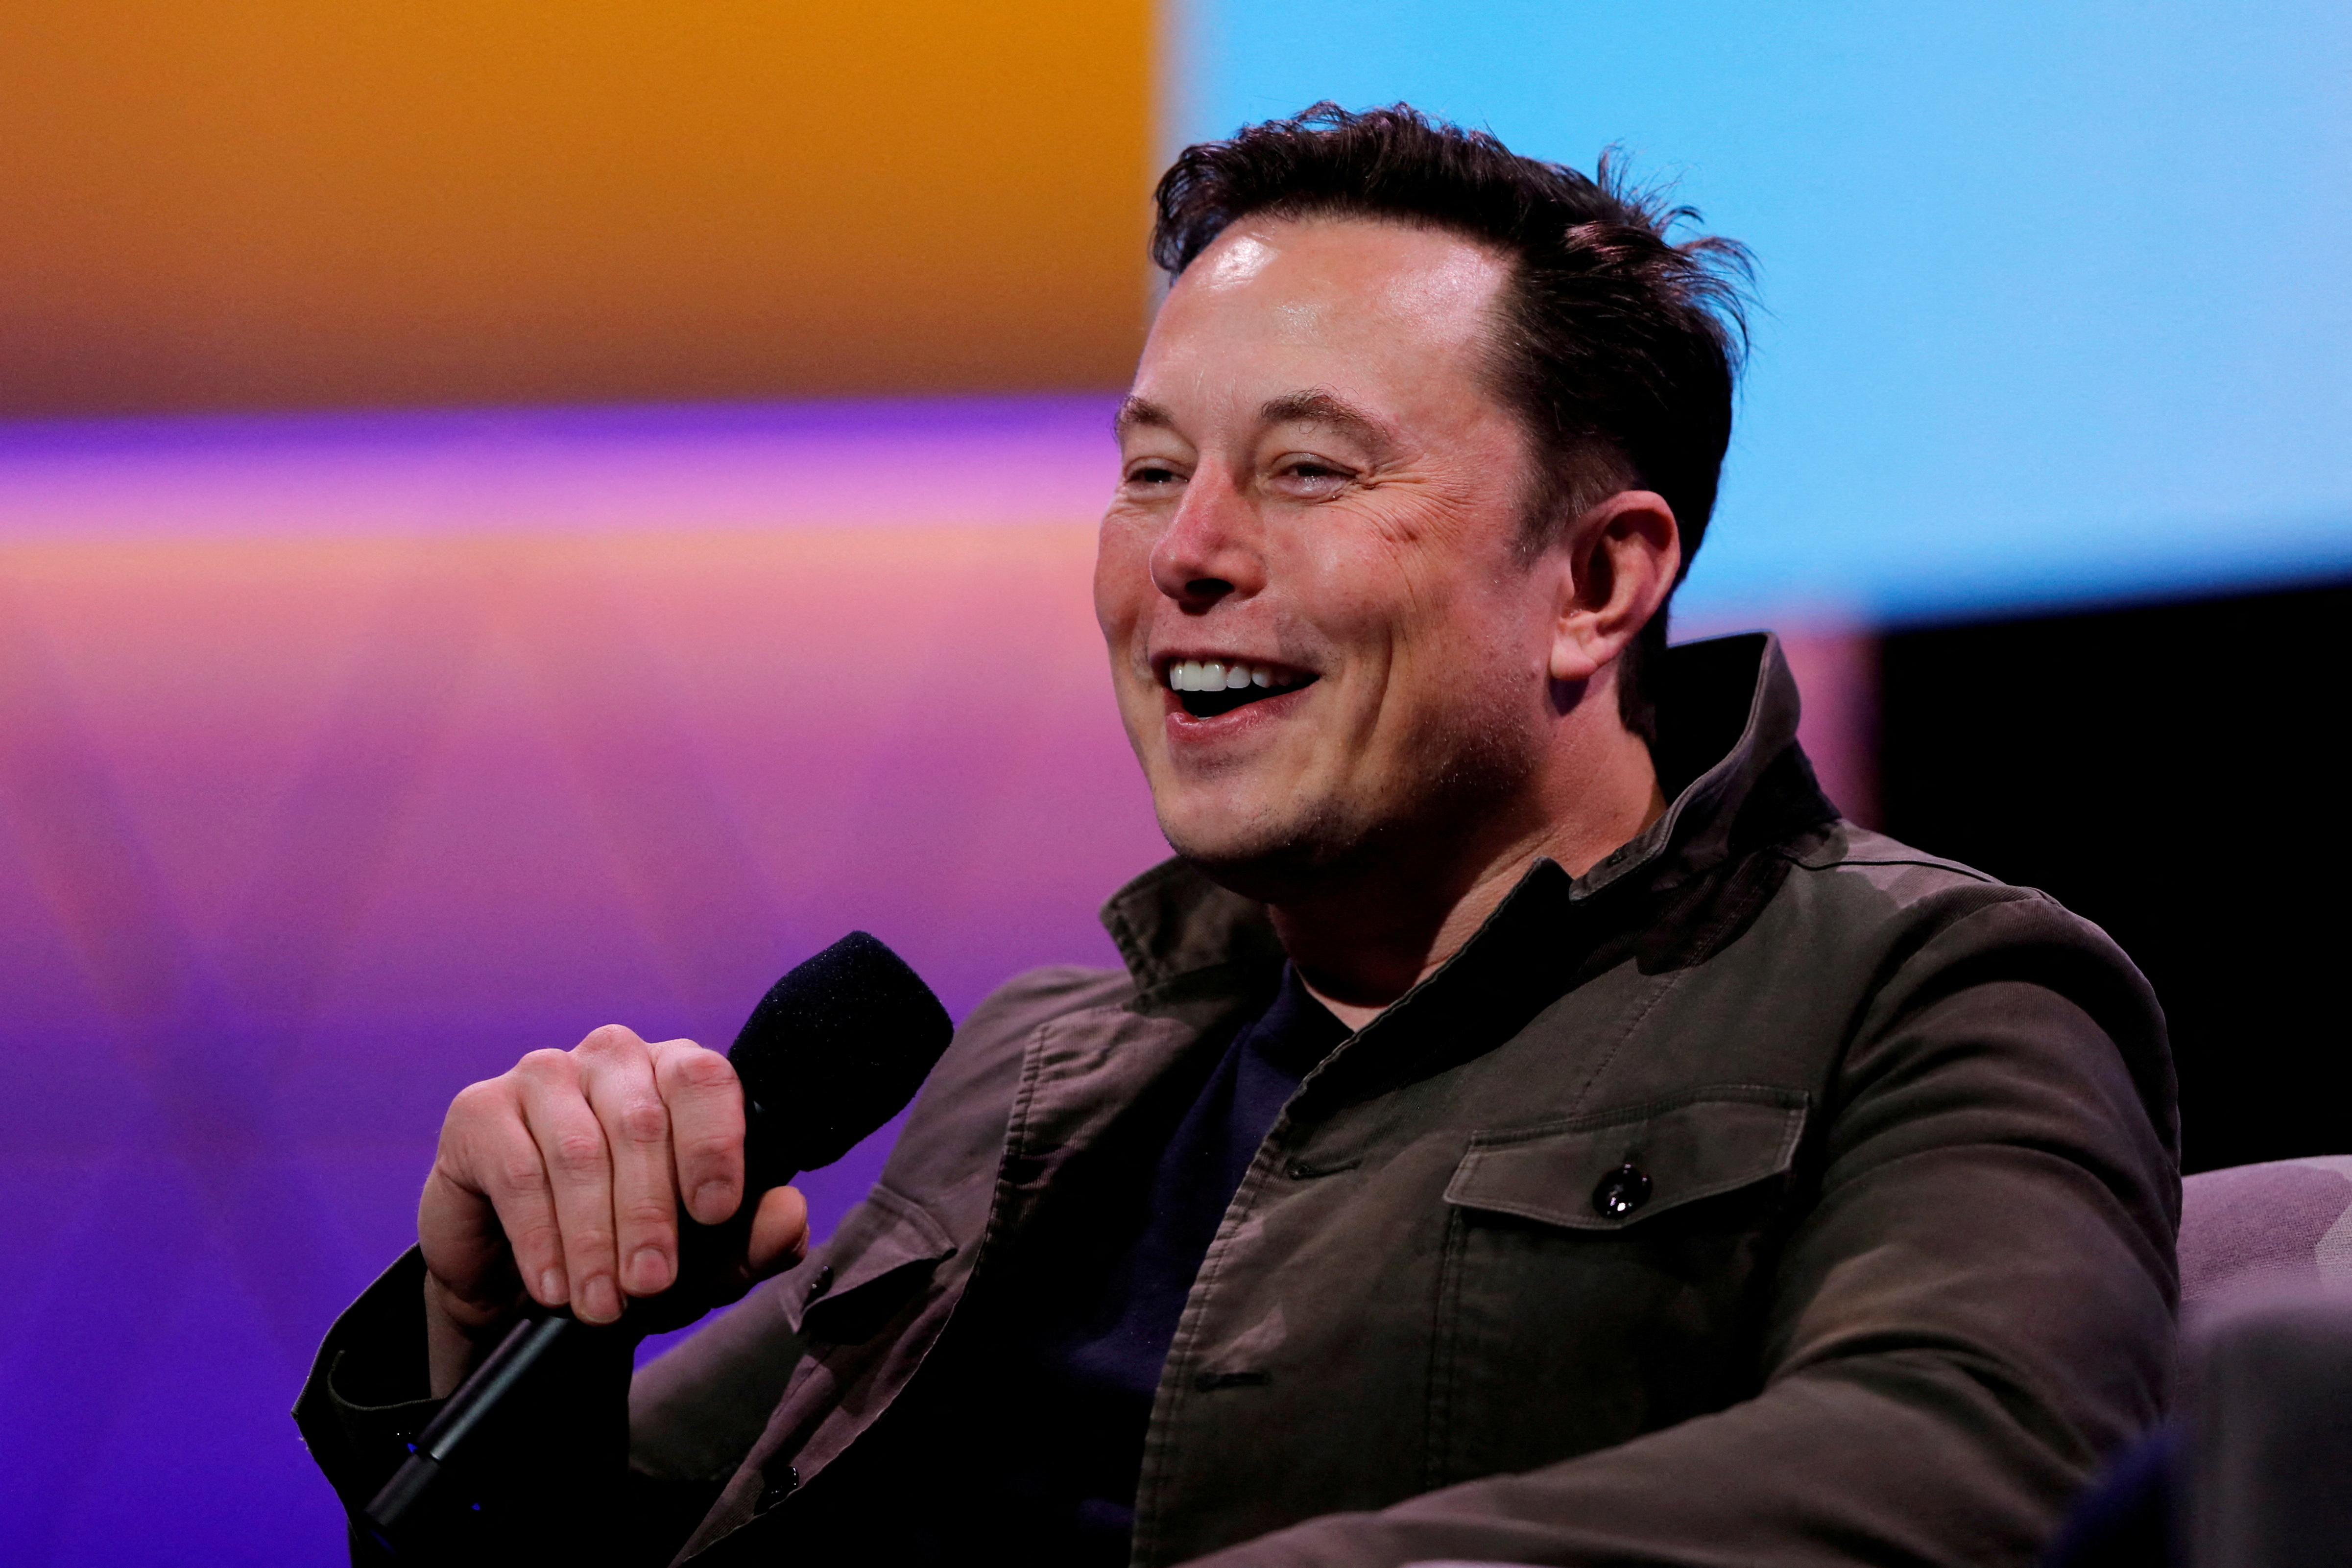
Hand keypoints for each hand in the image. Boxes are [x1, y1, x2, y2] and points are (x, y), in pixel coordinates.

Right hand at [417, 1025, 809, 1393]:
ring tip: (601, 1303)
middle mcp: (615, 1059)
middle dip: (650, 1214)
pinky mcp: (481, 1110)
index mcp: (676, 1074)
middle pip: (642, 1122)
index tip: (716, 1212)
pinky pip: (517, 1170)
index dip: (713, 1143)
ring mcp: (545, 1075)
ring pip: (579, 1150)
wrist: (520, 1276)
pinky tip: (553, 1284)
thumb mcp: (699, 1261)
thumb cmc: (625, 1248)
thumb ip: (750, 1239)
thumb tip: (787, 1214)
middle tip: (651, 1284)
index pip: (705, 1079)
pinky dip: (539, 1237)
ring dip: (594, 1237)